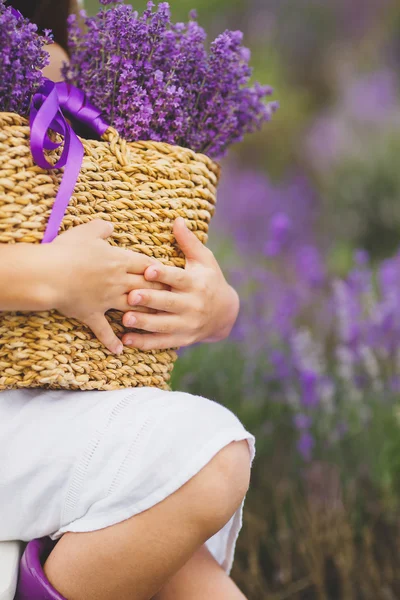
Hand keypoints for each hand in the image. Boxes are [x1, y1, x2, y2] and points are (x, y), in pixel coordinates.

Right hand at [49, 220, 161, 353]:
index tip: (171, 273)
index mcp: (119, 261)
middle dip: (162, 291)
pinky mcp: (92, 314)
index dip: (159, 268)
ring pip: (133, 308)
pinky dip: (111, 341)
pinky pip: (103, 330)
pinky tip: (119, 350)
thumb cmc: (67, 250)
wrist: (49, 274)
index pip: (147, 265)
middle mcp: (118, 282)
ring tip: (159, 321)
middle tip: (175, 297)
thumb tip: (111, 226)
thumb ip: (102, 228)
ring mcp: (106, 300)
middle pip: (146, 287)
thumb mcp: (86, 232)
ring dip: (147, 314)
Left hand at [121, 218, 239, 350]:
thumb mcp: (204, 260)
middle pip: (168, 303)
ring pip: (164, 325)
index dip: (163, 275)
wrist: (225, 313)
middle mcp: (192, 305)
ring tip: (125, 319)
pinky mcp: (182, 339)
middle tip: (130, 296)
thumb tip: (177, 219)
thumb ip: (188, 242)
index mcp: (195, 283)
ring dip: (144, 323)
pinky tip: (127, 340)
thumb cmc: (209, 280)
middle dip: (150, 300)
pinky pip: (162, 342)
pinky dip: (145, 342)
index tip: (148, 270)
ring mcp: (187, 324)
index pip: (178, 278)